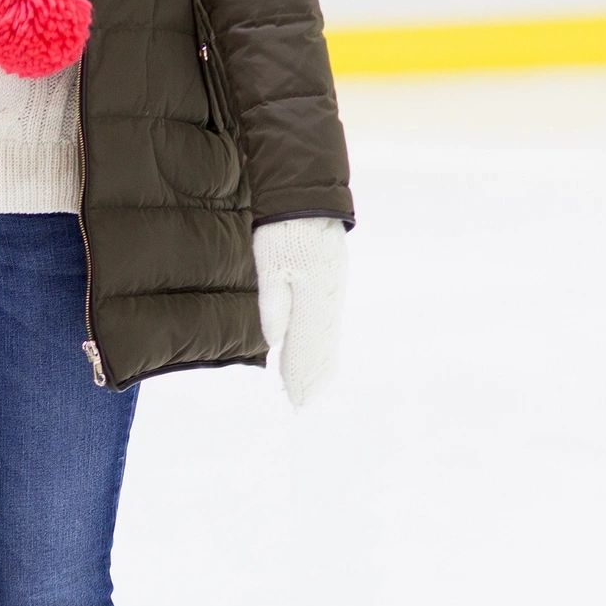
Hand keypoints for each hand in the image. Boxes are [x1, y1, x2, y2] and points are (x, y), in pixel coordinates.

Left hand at [254, 217, 347, 407]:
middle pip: (322, 348)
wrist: (307, 200)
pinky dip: (323, 346)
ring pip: (327, 338)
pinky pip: (329, 324)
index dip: (301, 375)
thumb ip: (274, 305)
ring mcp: (334, 292)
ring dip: (319, 366)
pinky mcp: (332, 285)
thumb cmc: (283, 231)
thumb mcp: (271, 267)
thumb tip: (275, 344)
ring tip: (310, 390)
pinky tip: (319, 357)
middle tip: (302, 405)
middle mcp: (330, 299)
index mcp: (314, 297)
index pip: (307, 347)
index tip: (295, 400)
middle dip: (312, 377)